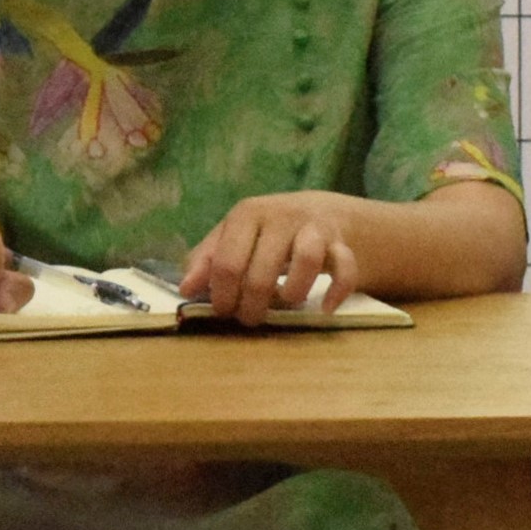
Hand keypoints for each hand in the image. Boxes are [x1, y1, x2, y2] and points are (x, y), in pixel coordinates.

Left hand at [180, 192, 363, 325]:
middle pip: (263, 269)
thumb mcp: (232, 236)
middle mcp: (282, 217)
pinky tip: (324, 309)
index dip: (223, 295)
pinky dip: (336, 291)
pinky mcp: (342, 244)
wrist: (318, 213)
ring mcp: (314, 228)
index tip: (224, 310)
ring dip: (293, 293)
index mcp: (248, 214)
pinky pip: (345, 268)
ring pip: (307, 259)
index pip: (228, 262)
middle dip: (253, 305)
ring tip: (284, 304)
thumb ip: (206, 259)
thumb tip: (185, 289)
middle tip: (250, 317)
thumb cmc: (264, 232)